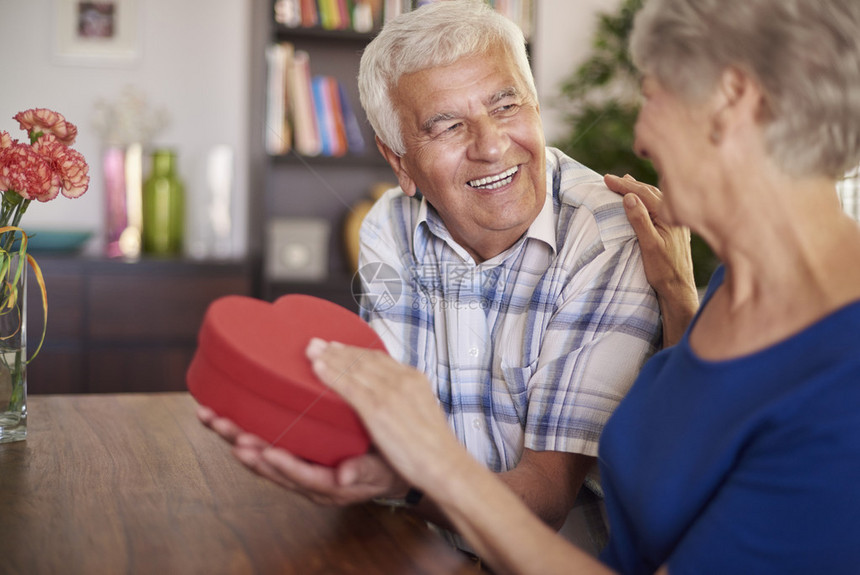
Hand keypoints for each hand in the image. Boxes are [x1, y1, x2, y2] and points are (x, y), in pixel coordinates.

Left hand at [196, 405, 406, 505]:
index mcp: (328, 485)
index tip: (264, 452)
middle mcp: (306, 480)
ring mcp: (298, 467)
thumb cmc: (387, 467)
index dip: (282, 465)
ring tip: (212, 418)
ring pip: (260, 456)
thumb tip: (346, 475)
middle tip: (223, 426)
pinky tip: (226, 417)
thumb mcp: (382, 470)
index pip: (301, 475)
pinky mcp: (296, 453)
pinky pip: (265, 447)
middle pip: (269, 466)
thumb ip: (364, 471)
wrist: (390, 471)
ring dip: (235, 437)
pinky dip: (244, 433)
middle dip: (243, 445)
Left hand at [306, 339, 469, 490]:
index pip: (380, 359)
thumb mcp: (423, 415)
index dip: (356, 351)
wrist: (446, 464)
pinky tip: (317, 370)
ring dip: (330, 357)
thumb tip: (394, 405)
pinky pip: (350, 387)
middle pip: (364, 359)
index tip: (338, 347)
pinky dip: (332, 375)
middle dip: (339, 350)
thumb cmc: (436, 448)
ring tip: (312, 350)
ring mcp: (390, 393)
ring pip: (354, 368)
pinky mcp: (379, 409)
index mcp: (414, 380)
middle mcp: (403, 380)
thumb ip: (407, 405)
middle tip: (317, 343)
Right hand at [604, 173, 698, 345]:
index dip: (624, 185)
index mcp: (669, 217)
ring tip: (626, 183)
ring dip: (639, 190)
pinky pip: (659, 207)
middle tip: (610, 179)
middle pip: (651, 192)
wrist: (679, 289)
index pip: (644, 193)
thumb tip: (630, 197)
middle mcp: (674, 217)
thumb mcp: (649, 245)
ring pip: (656, 199)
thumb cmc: (663, 270)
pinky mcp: (674, 230)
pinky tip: (642, 202)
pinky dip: (647, 200)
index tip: (606, 179)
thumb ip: (640, 220)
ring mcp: (676, 223)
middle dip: (630, 184)